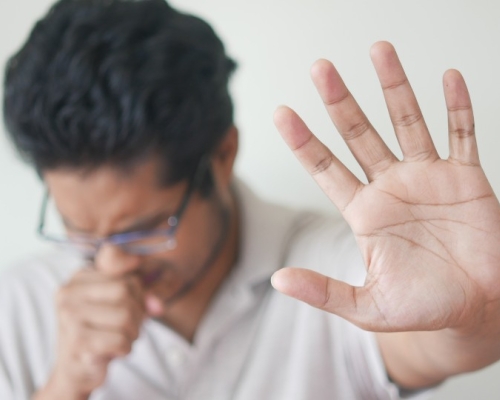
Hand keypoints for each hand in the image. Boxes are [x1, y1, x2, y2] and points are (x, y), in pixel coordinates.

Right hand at [36, 268, 145, 399]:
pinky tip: (112, 350)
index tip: (133, 301)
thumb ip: (142, 293)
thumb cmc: (103, 331)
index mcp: (80, 277)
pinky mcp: (77, 340)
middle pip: (125, 290)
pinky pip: (120, 339)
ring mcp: (70, 316)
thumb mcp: (122, 303)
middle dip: (136, 312)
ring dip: (132, 332)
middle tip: (127, 326)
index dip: (137, 289)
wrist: (76, 371)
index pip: (122, 268)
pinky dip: (125, 347)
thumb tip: (157, 304)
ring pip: (125, 315)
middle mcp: (69, 292)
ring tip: (119, 338)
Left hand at [272, 41, 499, 335]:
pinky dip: (458, 108)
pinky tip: (449, 78)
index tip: (281, 112)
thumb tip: (277, 280)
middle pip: (359, 134)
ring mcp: (427, 178)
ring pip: (407, 122)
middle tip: (320, 68)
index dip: (303, 141)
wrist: (477, 307)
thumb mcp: (367, 307)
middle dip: (340, 101)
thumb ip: (324, 291)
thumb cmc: (422, 308)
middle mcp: (390, 187)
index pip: (325, 168)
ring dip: (394, 87)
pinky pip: (462, 134)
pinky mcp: (465, 179)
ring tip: (379, 50)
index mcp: (363, 212)